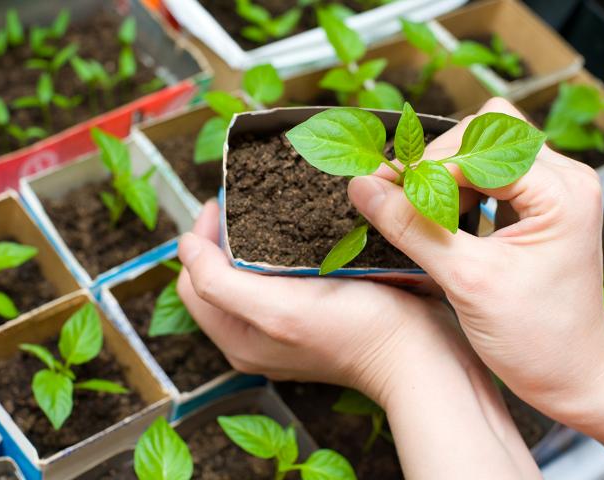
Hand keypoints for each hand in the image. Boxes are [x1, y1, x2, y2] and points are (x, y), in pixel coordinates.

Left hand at [177, 201, 539, 478]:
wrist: (420, 355)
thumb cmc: (356, 332)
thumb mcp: (277, 310)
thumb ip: (218, 283)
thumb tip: (184, 246)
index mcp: (236, 336)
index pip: (193, 278)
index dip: (202, 237)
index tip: (224, 203)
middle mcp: (253, 335)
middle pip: (216, 275)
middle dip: (224, 234)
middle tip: (245, 200)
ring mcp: (283, 326)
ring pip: (247, 273)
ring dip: (251, 238)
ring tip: (268, 209)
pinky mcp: (310, 315)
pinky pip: (278, 277)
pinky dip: (279, 250)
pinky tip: (299, 231)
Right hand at [348, 97, 603, 470]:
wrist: (570, 375)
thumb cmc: (535, 338)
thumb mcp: (466, 281)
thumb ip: (412, 228)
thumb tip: (362, 188)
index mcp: (560, 192)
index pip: (477, 149)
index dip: (423, 166)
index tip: (379, 188)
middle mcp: (563, 179)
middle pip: (483, 133)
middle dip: (434, 162)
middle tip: (395, 196)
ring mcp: (552, 190)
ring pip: (483, 148)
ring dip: (443, 174)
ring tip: (418, 210)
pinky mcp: (537, 205)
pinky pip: (488, 174)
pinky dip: (455, 188)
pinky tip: (439, 218)